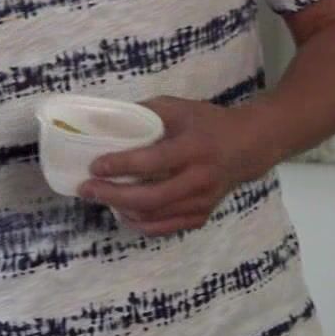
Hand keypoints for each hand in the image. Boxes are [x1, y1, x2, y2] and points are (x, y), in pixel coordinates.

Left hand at [79, 97, 278, 235]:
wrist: (247, 146)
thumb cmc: (208, 123)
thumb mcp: (180, 108)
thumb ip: (147, 112)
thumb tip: (108, 121)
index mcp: (194, 147)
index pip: (153, 161)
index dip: (121, 165)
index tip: (95, 165)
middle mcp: (200, 178)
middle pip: (150, 197)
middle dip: (113, 195)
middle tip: (87, 189)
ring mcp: (202, 201)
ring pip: (155, 217)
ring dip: (122, 209)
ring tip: (101, 198)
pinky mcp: (202, 216)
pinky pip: (165, 228)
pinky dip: (140, 224)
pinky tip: (124, 211)